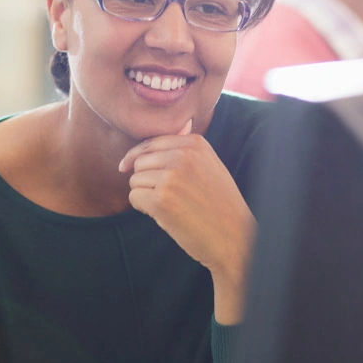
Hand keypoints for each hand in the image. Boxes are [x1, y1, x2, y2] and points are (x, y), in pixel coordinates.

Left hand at [119, 120, 255, 324]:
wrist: (235, 238)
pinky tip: (163, 214)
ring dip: (145, 194)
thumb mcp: (210, 165)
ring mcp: (171, 177)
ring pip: (135, 180)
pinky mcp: (161, 201)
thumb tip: (182, 123)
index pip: (150, 143)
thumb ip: (189, 147)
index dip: (137, 157)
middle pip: (140, 161)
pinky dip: (143, 208)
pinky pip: (134, 197)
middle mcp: (182, 156)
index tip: (127, 167)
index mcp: (195, 144)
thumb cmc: (220, 204)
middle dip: (144, 178)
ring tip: (169, 205)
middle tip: (165, 195)